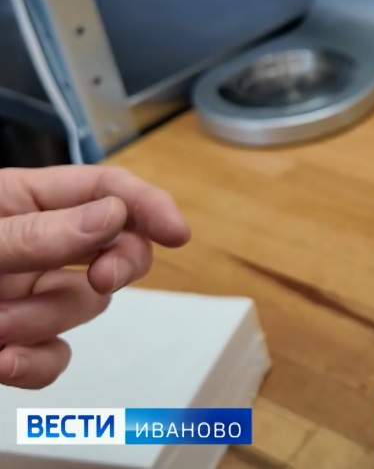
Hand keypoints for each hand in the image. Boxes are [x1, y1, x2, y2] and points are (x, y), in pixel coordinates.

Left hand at [0, 166, 190, 388]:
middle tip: (103, 279)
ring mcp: (28, 295)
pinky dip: (34, 364)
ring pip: (85, 306)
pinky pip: (55, 357)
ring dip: (44, 321)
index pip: (105, 189)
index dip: (147, 205)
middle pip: (117, 247)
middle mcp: (36, 245)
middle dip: (118, 265)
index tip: (177, 233)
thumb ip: (39, 233)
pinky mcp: (17, 343)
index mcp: (22, 200)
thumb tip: (113, 217)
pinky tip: (2, 360)